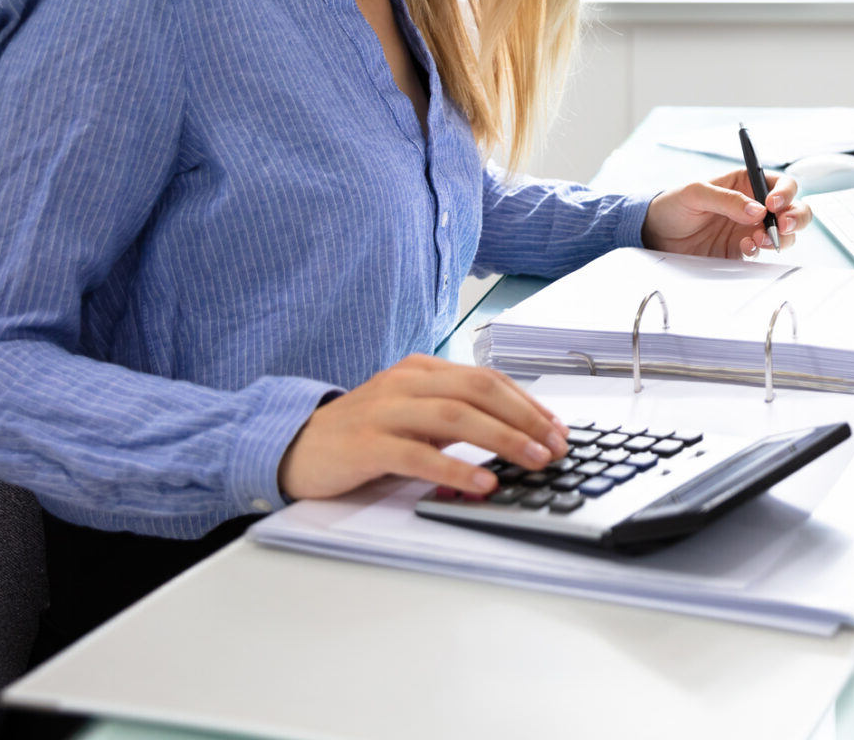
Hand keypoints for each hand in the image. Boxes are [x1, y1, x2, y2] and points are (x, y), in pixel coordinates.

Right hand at [277, 354, 570, 500]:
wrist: (295, 446)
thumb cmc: (363, 434)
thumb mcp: (414, 416)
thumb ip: (456, 417)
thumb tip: (516, 435)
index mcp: (422, 370)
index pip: (488, 378)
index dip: (528, 403)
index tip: (558, 429)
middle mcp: (406, 382)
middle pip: (479, 390)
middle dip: (525, 418)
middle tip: (556, 445)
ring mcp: (385, 410)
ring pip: (455, 415)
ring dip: (502, 439)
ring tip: (533, 461)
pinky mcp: (367, 444)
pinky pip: (418, 454)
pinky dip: (455, 468)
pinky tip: (482, 483)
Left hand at [640, 168, 812, 258]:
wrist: (655, 235)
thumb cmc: (673, 204)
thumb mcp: (696, 192)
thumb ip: (727, 199)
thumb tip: (758, 210)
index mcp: (746, 183)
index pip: (780, 184)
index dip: (785, 193)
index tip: (774, 204)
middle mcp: (754, 205)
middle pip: (793, 208)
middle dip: (795, 217)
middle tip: (782, 226)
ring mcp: (750, 229)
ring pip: (785, 233)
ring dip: (782, 237)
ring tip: (762, 239)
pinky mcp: (742, 251)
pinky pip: (763, 252)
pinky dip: (761, 250)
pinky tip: (745, 248)